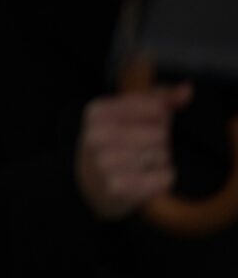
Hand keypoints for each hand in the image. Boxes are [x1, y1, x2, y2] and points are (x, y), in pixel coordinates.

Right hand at [76, 83, 190, 219]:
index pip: (155, 108)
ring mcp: (105, 163)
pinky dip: (162, 180)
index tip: (144, 125)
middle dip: (160, 142)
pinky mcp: (118, 188)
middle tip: (140, 149)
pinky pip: (164, 178)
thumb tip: (187, 89)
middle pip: (160, 134)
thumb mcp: (127, 114)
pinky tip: (144, 180)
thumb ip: (160, 98)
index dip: (160, 118)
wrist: (89, 185)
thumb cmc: (116, 144)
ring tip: (140, 165)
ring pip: (162, 156)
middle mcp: (96, 135)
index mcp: (97, 111)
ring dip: (159, 162)